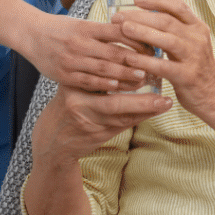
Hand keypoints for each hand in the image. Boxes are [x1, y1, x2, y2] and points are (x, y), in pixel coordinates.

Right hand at [21, 13, 153, 92]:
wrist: (31, 34)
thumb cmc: (61, 28)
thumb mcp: (82, 23)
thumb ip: (103, 31)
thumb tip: (132, 33)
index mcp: (87, 27)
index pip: (118, 32)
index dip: (136, 40)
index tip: (152, 46)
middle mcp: (80, 43)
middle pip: (114, 53)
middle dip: (135, 61)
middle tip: (154, 67)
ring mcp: (72, 60)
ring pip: (104, 70)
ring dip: (125, 76)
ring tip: (142, 79)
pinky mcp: (65, 75)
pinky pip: (89, 82)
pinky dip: (105, 85)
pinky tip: (119, 88)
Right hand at [26, 85, 170, 214]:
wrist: (48, 145)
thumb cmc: (67, 112)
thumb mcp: (77, 92)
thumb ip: (100, 83)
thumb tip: (131, 71)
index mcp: (72, 88)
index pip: (103, 80)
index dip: (126, 73)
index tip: (148, 69)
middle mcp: (75, 104)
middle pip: (113, 101)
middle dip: (141, 97)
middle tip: (165, 93)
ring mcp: (82, 124)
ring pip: (118, 117)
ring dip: (144, 110)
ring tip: (165, 104)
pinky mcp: (90, 139)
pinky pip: (118, 129)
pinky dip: (136, 120)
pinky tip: (153, 113)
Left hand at [110, 0, 214, 117]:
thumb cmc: (196, 67)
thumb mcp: (191, 43)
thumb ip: (174, 30)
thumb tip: (144, 17)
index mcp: (197, 27)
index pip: (177, 6)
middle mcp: (197, 38)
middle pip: (167, 21)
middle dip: (141, 16)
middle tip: (119, 16)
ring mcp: (194, 57)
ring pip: (166, 40)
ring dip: (142, 32)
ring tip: (123, 29)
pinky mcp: (187, 76)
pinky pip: (163, 66)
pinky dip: (145, 61)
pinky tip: (130, 58)